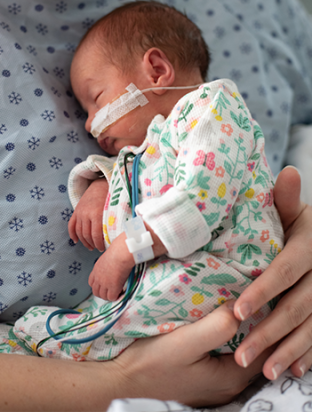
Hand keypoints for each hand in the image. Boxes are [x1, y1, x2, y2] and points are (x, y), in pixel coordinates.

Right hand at [68, 178, 107, 250]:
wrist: (100, 185)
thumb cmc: (111, 198)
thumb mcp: (114, 209)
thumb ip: (113, 222)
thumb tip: (118, 238)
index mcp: (97, 214)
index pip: (96, 235)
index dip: (99, 244)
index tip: (103, 249)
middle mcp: (86, 214)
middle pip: (87, 235)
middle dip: (92, 244)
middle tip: (98, 249)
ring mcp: (79, 213)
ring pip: (79, 232)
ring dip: (84, 241)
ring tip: (90, 246)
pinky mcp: (76, 211)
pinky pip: (71, 225)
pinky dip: (72, 234)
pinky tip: (76, 241)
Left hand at [89, 236, 132, 299]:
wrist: (120, 254)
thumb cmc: (117, 253)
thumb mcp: (106, 259)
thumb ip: (105, 265)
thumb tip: (111, 267)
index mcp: (95, 270)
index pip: (91, 283)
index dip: (97, 286)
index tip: (104, 286)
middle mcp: (98, 278)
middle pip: (95, 292)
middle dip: (102, 294)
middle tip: (111, 292)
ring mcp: (104, 284)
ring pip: (103, 296)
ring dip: (109, 296)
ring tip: (117, 292)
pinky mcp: (112, 287)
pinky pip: (111, 298)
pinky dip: (116, 297)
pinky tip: (121, 292)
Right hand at [113, 302, 270, 406]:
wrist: (118, 381)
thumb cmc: (149, 363)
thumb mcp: (184, 341)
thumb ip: (217, 326)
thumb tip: (240, 307)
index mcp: (232, 377)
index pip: (266, 346)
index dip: (265, 321)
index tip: (255, 297)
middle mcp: (228, 386)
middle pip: (253, 351)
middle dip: (251, 326)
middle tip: (242, 297)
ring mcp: (213, 386)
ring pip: (236, 354)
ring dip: (235, 333)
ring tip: (226, 308)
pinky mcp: (199, 381)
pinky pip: (220, 359)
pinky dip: (221, 342)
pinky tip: (208, 327)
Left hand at [232, 166, 311, 379]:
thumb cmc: (299, 224)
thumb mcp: (295, 211)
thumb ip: (286, 200)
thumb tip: (287, 171)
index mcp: (310, 245)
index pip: (285, 271)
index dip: (263, 292)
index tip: (237, 311)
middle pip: (297, 307)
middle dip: (269, 333)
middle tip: (240, 355)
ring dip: (288, 352)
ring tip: (263, 372)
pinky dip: (309, 355)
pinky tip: (293, 371)